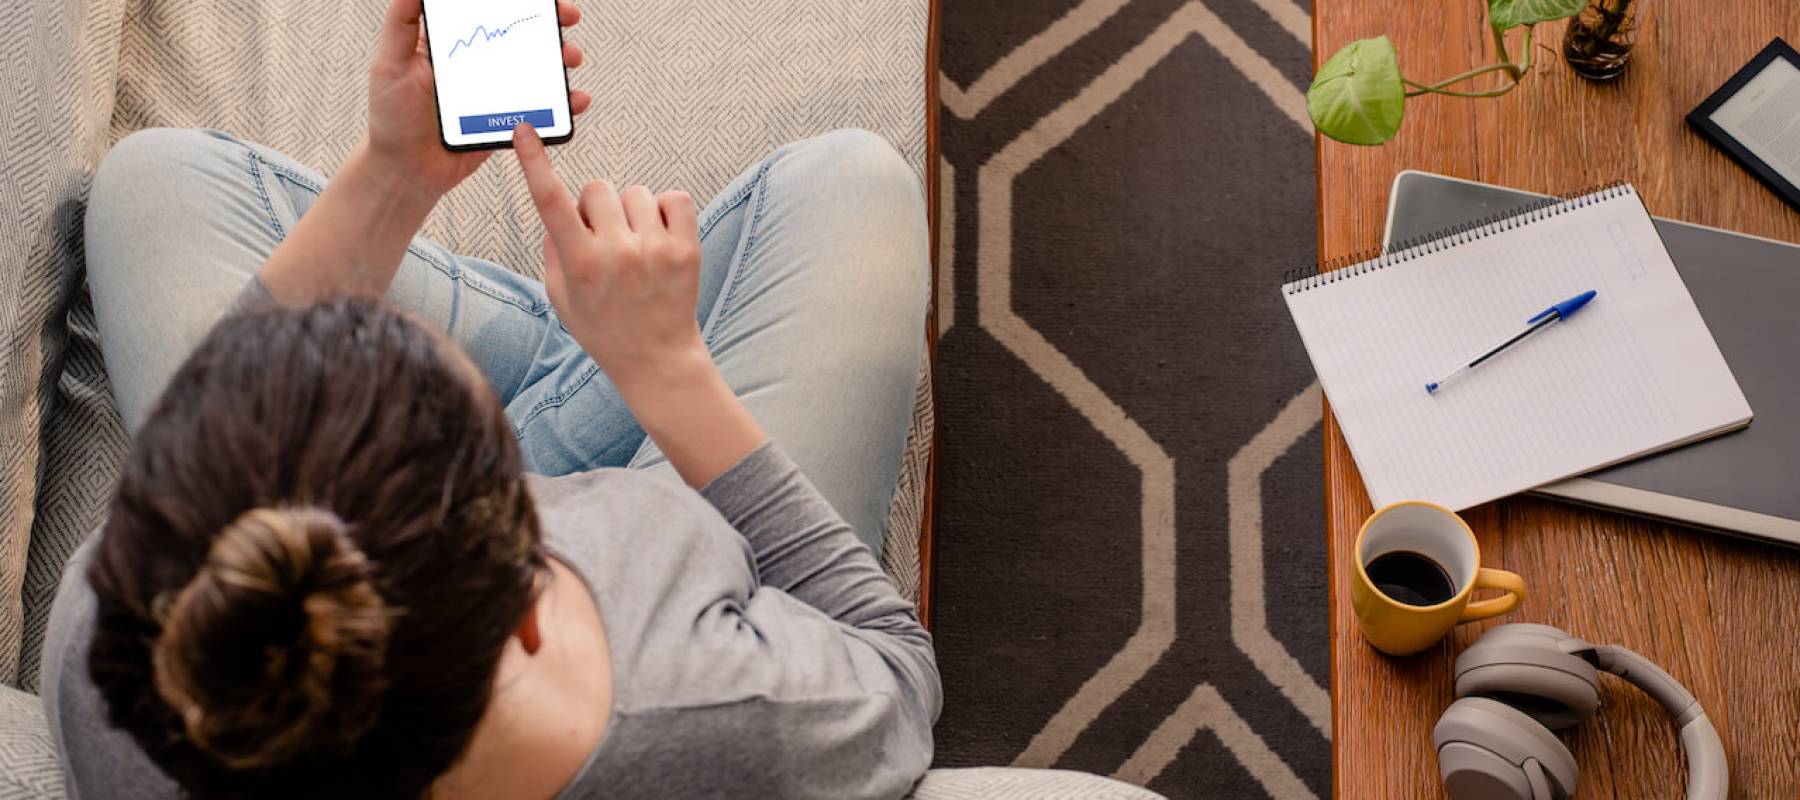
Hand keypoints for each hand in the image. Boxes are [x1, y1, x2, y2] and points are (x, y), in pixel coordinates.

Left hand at [365, 0, 592, 198]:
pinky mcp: (507, 120)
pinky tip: (575, 101)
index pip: (488, 12)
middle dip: (550, 26)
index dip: (517, 3)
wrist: (406, 171)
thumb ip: (401, 25)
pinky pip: (540, 109)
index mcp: (453, 44)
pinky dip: (563, 105)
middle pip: (520, 37)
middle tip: (568, 21)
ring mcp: (495, 93)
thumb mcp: (390, 64)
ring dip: (560, 61)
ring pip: (536, 71)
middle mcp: (478, 64)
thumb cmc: (391, 117)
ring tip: (570, 60)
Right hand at [513, 124, 706, 385]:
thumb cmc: (603, 327)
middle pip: (597, 188)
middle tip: (605, 241)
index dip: (534, 161)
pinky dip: (665, 209)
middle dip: (596, 207)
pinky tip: (659, 235)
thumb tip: (560, 207)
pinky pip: (674, 197)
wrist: (657, 359)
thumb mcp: (560, 296)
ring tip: (635, 245)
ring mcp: (655, 249)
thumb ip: (553, 248)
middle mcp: (617, 252)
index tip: (524, 129)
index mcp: (580, 262)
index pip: (550, 201)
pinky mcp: (687, 249)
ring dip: (631, 211)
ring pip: (635, 192)